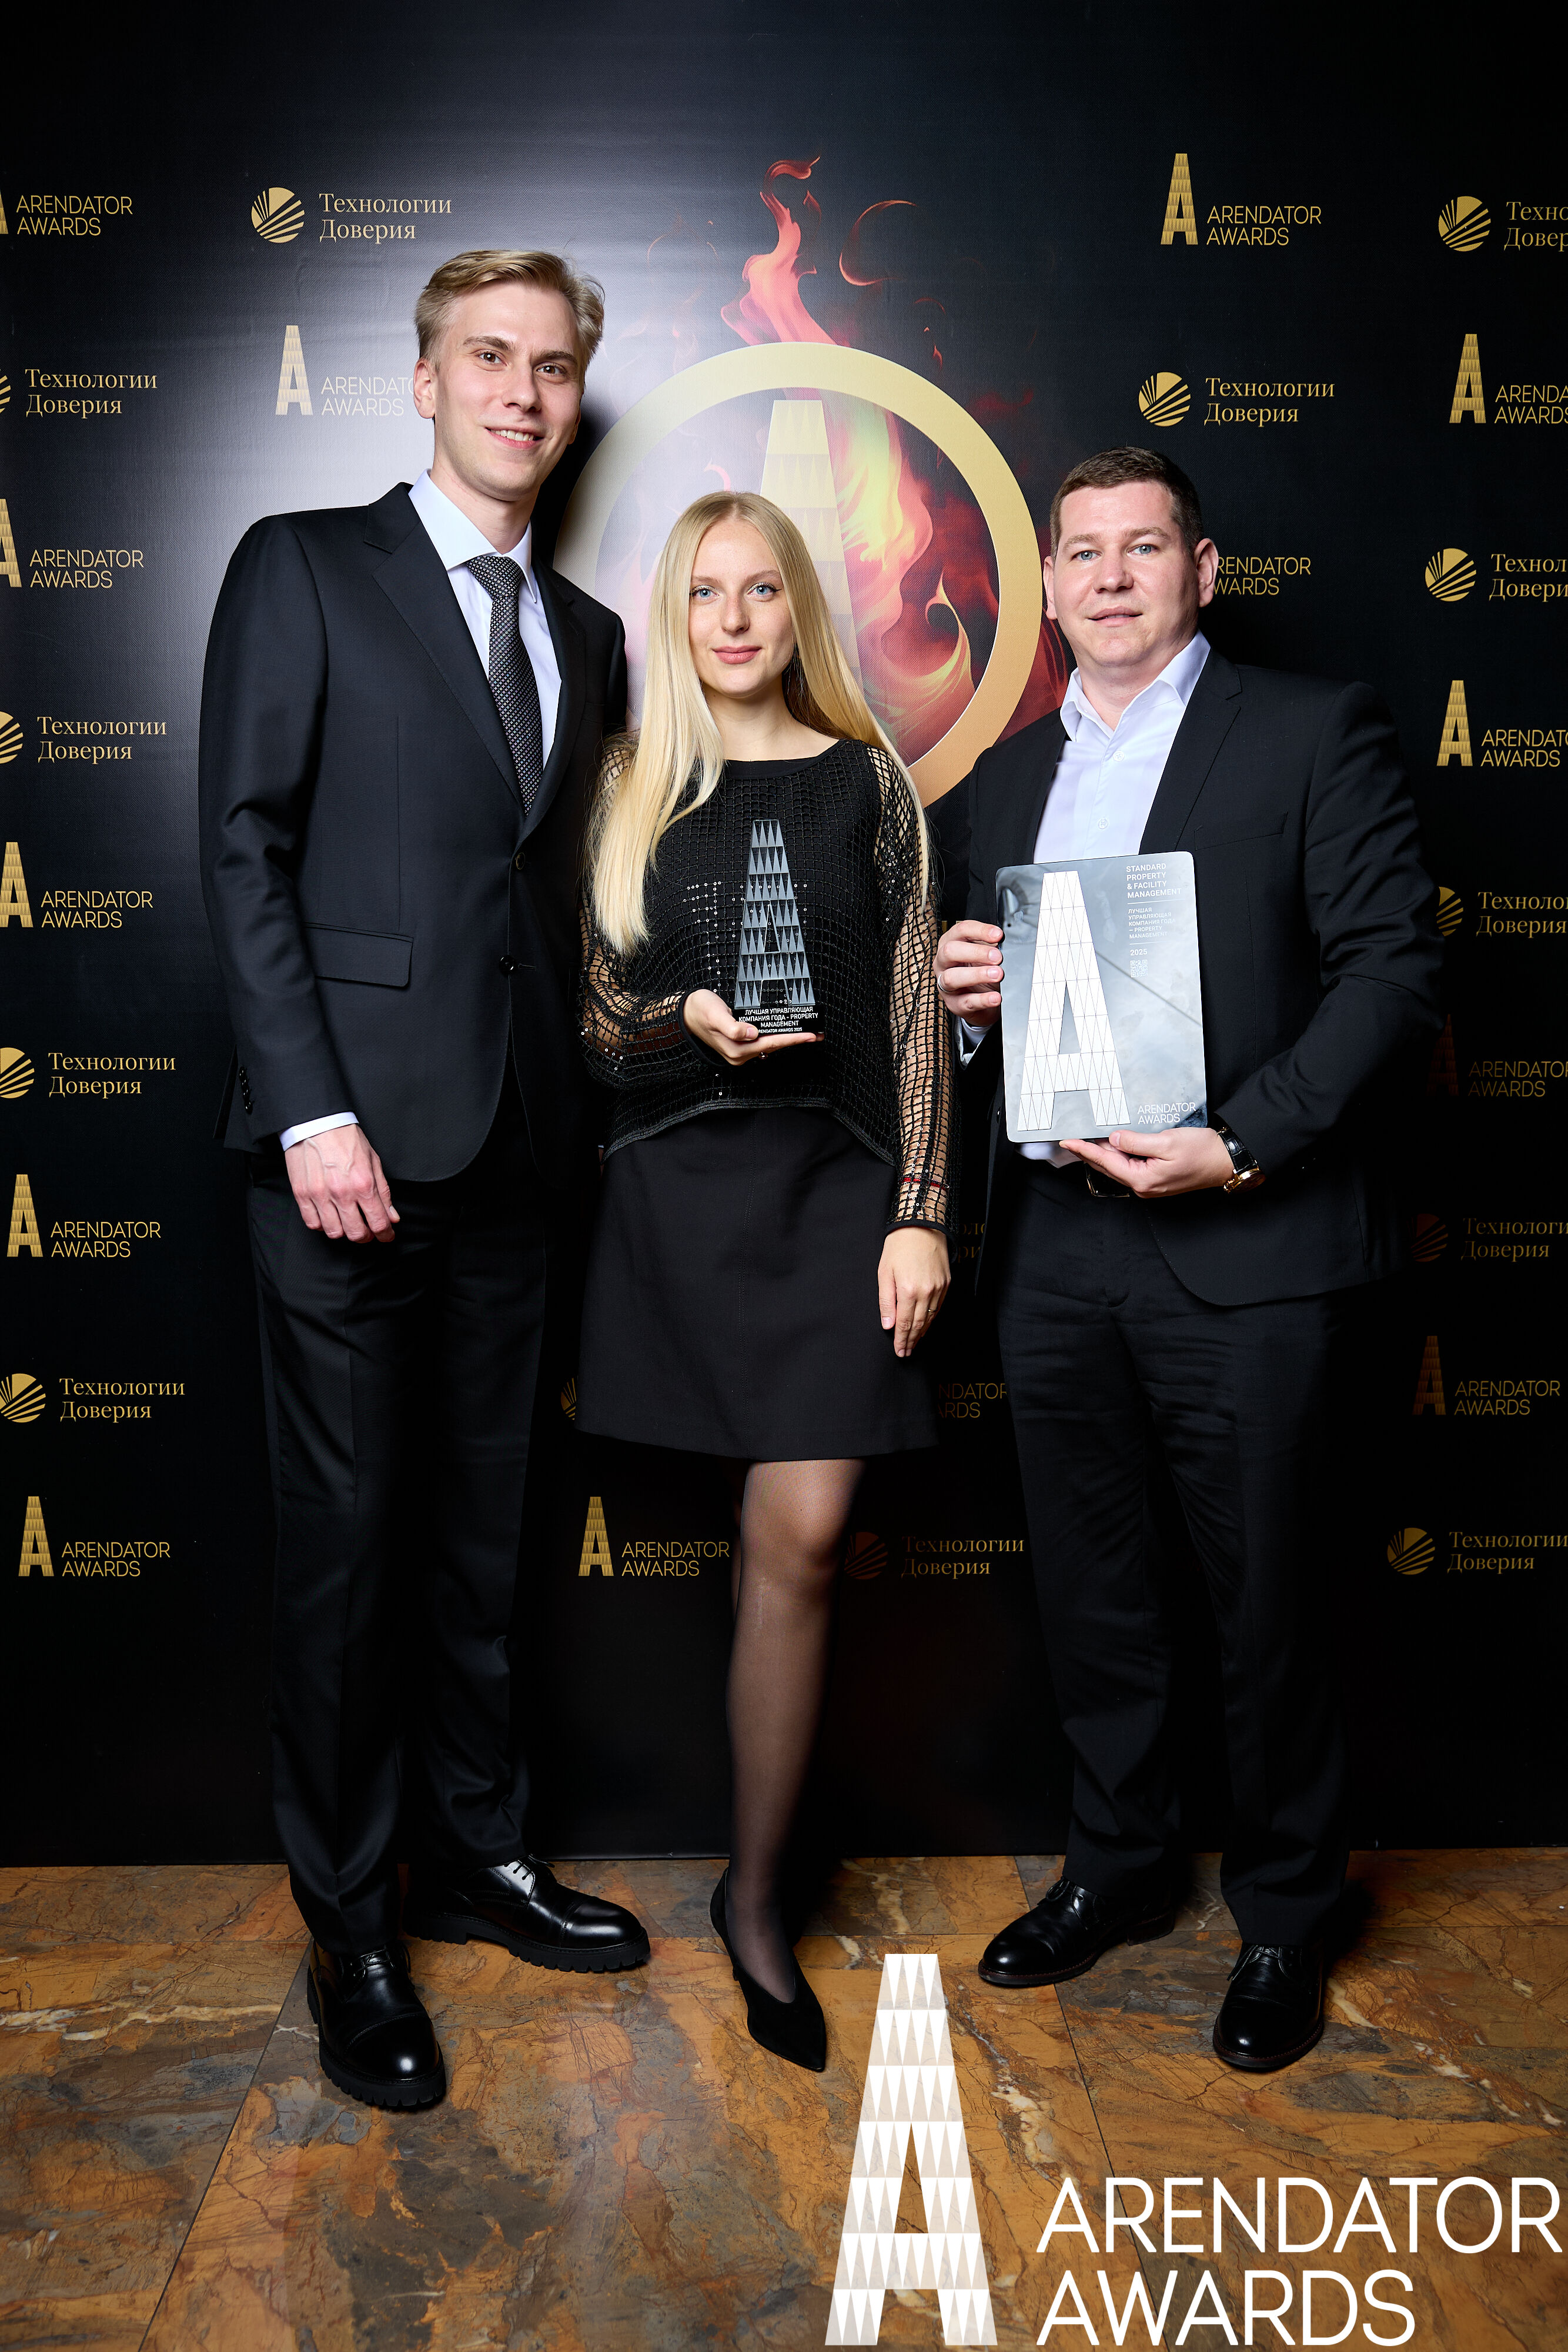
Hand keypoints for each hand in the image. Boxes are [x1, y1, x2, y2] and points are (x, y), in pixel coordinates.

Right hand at [284, 1124, 399, 1241]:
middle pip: (356, 1233)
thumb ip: (383, 1192)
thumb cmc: (345, 1138)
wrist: (316, 1123)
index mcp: (363, 1184)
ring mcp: (320, 1195)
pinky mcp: (302, 1194)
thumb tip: (392, 1216)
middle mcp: (342, 1193)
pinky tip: (329, 1216)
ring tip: (347, 1221)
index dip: (386, 1234)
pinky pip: (313, 1223)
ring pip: (334, 1232)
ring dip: (344, 1231)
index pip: (378, 1223)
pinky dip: (322, 1224)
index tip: (387, 1235)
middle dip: (366, 1236)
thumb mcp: (373, 1161)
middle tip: (367, 1231)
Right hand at [681, 988, 821, 1066]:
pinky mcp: (741, 1044)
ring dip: (789, 1039)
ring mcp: (741, 1051)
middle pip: (775, 1047)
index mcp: (737, 1049)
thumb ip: (733, 1027)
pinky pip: (764, 1042)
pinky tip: (787, 1032)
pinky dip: (778, 1037)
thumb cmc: (700, 1011)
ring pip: (771, 1046)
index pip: (771, 1043)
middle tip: (818, 1035)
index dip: (792, 1039)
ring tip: (808, 1035)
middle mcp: (741, 1054)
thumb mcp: (715, 1015)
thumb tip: (752, 1033)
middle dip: (796, 1040)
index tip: (809, 1036)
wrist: (686, 1013)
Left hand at [877, 1227, 949, 1357]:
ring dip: (922, 1332)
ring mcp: (939, 1288)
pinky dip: (932, 1318)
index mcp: (908, 1290)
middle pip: (919, 1324)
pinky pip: (939, 1306)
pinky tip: (926, 1324)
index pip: (905, 1323)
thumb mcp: (884, 1272)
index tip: (899, 1351)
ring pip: (931, 1317)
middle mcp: (926, 1292)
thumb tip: (888, 1324)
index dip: (901, 1340)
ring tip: (914, 1343)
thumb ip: (886, 1301)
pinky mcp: (947, 1283)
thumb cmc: (898, 1246)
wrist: (922, 1225)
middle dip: (911, 1341)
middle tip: (905, 1353)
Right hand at [935, 920, 1003, 1025]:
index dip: (980, 931)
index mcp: (950, 943)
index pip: (960, 930)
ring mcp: (945, 984)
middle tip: (998, 957)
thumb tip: (999, 939)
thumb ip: (990, 945)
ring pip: (952, 977)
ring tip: (998, 974)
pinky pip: (965, 1001)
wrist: (983, 1000)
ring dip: (977, 975)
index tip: (998, 935)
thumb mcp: (984, 954)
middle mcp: (943, 963)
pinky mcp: (954, 1004)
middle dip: (976, 952)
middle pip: (950, 951)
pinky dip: (982, 1000)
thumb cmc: (980, 971)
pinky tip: (995, 997)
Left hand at [1059, 1127, 1237, 1197]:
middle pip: (1108, 1167)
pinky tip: (1113, 1147)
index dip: (1084, 1150)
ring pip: (1118, 1168)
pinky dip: (1118, 1157)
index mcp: (1142, 1179)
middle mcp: (1143, 1187)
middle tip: (1071, 1138)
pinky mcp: (1156, 1181)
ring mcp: (1149, 1186)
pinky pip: (1130, 1168)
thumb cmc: (1202, 1152)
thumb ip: (1136, 1141)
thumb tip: (1114, 1140)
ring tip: (1087, 1140)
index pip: (1105, 1161)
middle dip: (1089, 1153)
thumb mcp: (1167, 1141)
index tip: (1067, 1141)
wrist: (1225, 1162)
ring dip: (1103, 1154)